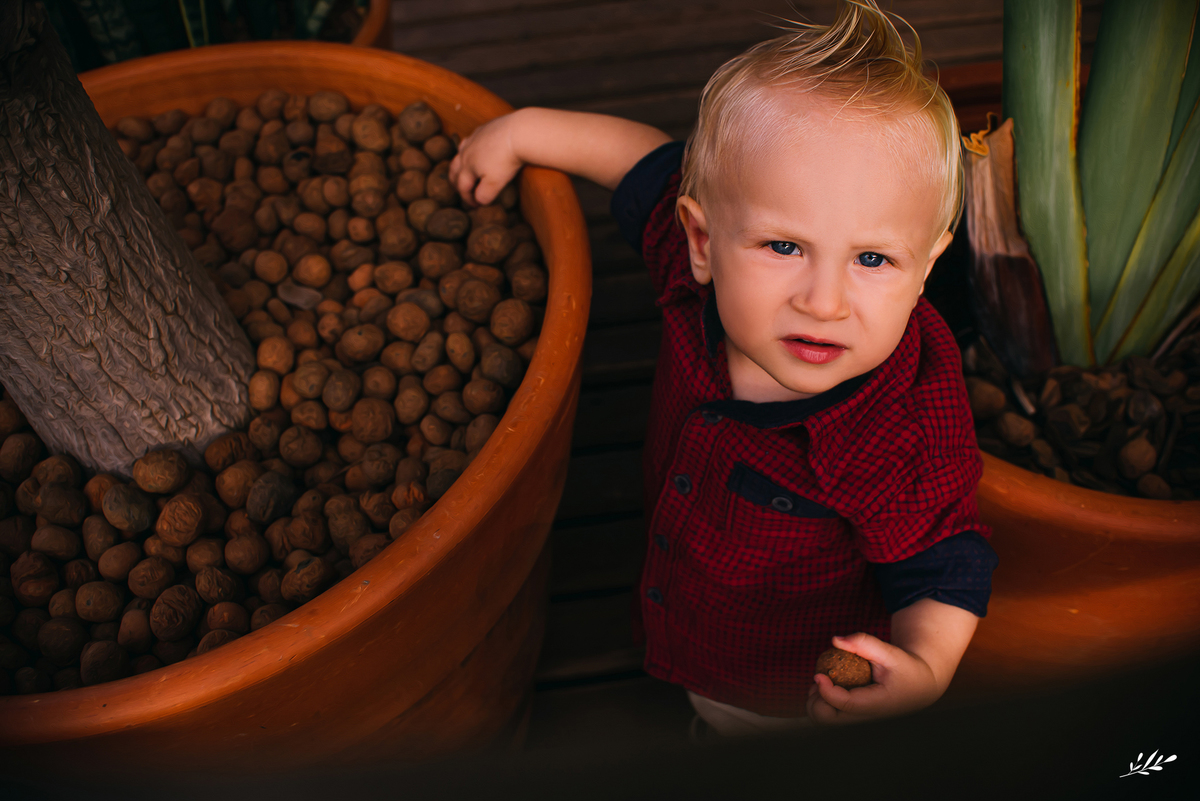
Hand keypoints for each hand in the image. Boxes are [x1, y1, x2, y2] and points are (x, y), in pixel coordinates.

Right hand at [449, 112, 524, 206]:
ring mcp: (473, 139)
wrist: (518, 133)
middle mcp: (466, 152)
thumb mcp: (495, 183)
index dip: (467, 199)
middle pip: (454, 169)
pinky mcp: (483, 128)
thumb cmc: (506, 160)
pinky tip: (476, 149)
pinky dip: (469, 148)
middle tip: (461, 190)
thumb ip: (484, 195)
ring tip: (463, 169)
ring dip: (459, 164)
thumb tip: (479, 200)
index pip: (462, 187)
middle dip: (456, 182)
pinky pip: (471, 139)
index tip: (475, 206)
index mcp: (467, 167)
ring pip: (460, 153)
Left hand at [805, 632, 942, 724]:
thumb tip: (835, 640)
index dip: (826, 691)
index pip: (845, 704)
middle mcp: (865, 718)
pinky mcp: (853, 719)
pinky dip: (821, 702)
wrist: (919, 687)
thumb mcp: (892, 652)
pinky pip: (828, 717)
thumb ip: (864, 644)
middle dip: (816, 699)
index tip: (819, 674)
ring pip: (823, 721)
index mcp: (877, 704)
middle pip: (826, 719)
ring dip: (816, 701)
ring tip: (825, 680)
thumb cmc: (905, 668)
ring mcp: (858, 721)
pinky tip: (829, 685)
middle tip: (821, 676)